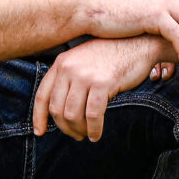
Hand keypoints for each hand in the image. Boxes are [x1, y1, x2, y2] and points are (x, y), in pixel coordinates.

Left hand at [33, 37, 166, 140]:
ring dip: (80, 130)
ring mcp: (85, 75)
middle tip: (76, 135)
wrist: (138, 43)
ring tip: (87, 134)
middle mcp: (69, 68)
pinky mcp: (103, 83)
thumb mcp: (83, 62)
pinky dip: (94, 129)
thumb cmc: (111, 56)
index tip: (40, 132)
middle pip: (57, 109)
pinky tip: (97, 134)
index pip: (42, 95)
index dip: (39, 117)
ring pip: (72, 115)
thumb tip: (60, 112)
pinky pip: (93, 115)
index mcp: (61, 63)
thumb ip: (68, 79)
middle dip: (65, 127)